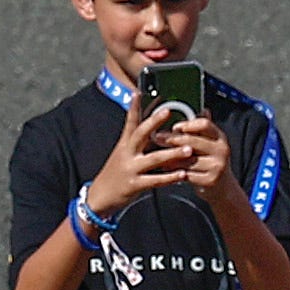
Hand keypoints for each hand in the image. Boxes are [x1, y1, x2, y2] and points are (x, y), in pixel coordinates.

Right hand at [85, 100, 192, 219]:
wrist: (100, 197)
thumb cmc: (116, 174)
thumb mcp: (123, 154)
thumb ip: (136, 143)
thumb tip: (151, 131)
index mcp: (124, 144)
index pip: (129, 122)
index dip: (133, 107)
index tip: (138, 92)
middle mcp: (127, 153)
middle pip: (140, 134)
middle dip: (154, 122)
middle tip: (168, 111)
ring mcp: (131, 168)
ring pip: (154, 158)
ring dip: (173, 153)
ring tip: (189, 149)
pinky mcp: (135, 185)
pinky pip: (155, 180)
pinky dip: (170, 177)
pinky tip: (183, 175)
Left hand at [160, 112, 241, 208]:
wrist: (222, 189)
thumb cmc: (211, 162)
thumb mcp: (211, 144)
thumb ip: (203, 129)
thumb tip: (203, 110)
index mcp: (220, 138)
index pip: (204, 124)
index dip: (188, 124)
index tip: (175, 126)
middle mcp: (221, 150)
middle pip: (193, 140)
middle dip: (173, 139)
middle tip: (157, 137)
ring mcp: (217, 166)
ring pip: (188, 159)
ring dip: (170, 157)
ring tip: (158, 154)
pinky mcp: (210, 180)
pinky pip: (188, 174)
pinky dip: (175, 171)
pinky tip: (166, 169)